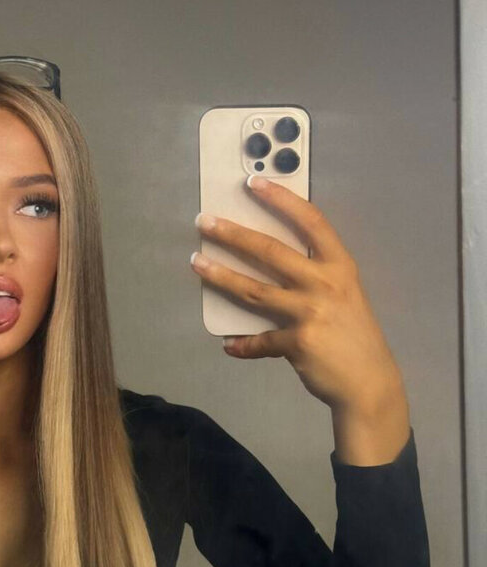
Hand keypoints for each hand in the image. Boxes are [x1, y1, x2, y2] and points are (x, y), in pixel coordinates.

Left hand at [191, 176, 403, 415]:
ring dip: (221, 277)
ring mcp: (311, 312)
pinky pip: (260, 341)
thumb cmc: (354, 336)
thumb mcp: (344, 296)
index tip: (254, 183)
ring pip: (255, 290)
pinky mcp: (298, 342)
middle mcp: (326, 283)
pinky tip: (229, 345)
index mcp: (340, 266)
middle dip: (234, 234)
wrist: (369, 383)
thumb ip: (314, 278)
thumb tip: (269, 267)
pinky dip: (243, 344)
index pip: (311, 222)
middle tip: (205, 222)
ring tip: (197, 264)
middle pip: (271, 251)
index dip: (282, 200)